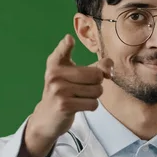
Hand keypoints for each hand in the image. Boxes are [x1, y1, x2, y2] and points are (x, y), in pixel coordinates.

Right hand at [15, 34, 112, 156]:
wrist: (47, 117)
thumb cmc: (65, 92)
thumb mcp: (74, 75)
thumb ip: (95, 66)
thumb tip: (109, 67)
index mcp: (56, 64)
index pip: (62, 51)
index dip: (66, 45)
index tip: (69, 39)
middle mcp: (55, 75)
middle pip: (96, 75)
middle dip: (96, 84)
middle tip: (83, 89)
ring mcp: (59, 90)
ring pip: (97, 91)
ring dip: (94, 97)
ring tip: (80, 98)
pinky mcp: (64, 105)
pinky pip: (93, 104)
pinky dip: (91, 106)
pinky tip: (79, 106)